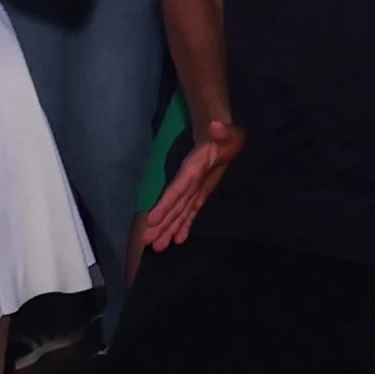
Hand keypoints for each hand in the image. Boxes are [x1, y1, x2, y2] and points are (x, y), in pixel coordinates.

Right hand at [139, 117, 245, 255]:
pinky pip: (190, 212)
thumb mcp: (227, 132)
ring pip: (179, 212)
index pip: (177, 188)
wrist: (221, 138)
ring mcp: (193, 190)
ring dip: (169, 229)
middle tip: (147, 242)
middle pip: (173, 205)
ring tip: (158, 248)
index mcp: (192, 169)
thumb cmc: (224, 135)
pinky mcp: (199, 195)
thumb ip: (221, 131)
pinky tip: (177, 240)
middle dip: (161, 223)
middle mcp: (188, 182)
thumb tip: (216, 126)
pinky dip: (184, 226)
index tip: (152, 219)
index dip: (165, 204)